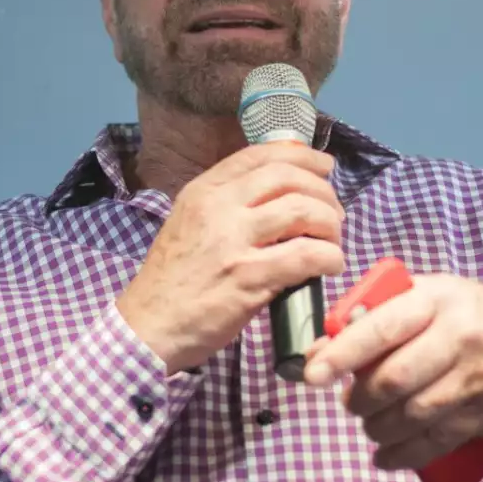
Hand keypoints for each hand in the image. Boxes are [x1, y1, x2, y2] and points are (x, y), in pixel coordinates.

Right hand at [117, 144, 345, 374]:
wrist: (148, 326)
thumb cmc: (172, 279)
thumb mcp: (189, 223)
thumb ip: (226, 204)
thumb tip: (280, 193)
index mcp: (203, 191)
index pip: (260, 155)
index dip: (302, 156)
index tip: (324, 167)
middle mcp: (218, 208)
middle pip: (288, 178)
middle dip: (323, 192)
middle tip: (334, 213)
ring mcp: (233, 242)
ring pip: (303, 211)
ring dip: (330, 225)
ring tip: (333, 241)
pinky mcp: (249, 278)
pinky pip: (306, 255)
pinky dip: (329, 257)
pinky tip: (331, 265)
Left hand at [303, 274, 482, 470]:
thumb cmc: (471, 312)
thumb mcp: (430, 295)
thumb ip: (376, 313)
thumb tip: (321, 344)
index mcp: (438, 300)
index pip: (383, 327)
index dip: (344, 353)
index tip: (313, 373)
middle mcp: (458, 338)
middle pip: (396, 379)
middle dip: (361, 399)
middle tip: (350, 401)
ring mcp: (474, 379)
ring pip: (413, 415)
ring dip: (378, 427)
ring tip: (369, 423)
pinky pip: (437, 441)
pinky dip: (403, 454)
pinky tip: (384, 455)